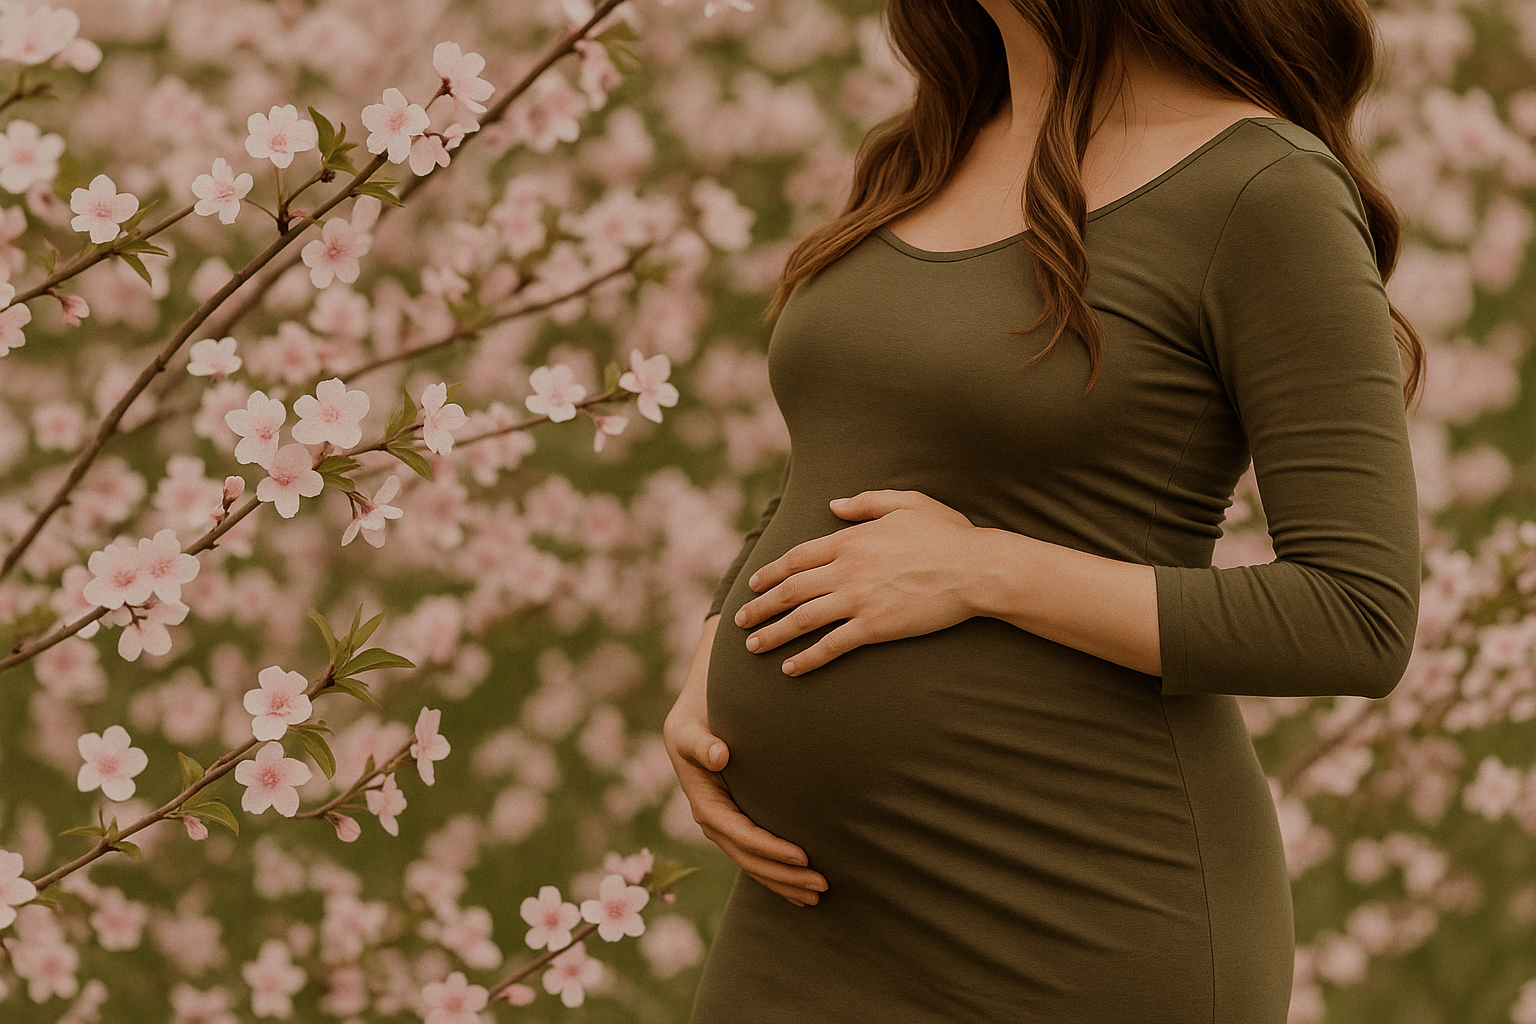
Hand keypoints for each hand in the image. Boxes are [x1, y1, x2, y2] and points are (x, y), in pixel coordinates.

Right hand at [663, 616, 829, 906]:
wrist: (696, 713)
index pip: (738, 834)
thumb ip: (701, 742)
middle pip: (749, 858)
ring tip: (819, 893)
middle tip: (822, 884)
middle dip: (783, 875)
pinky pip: (757, 854)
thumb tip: (719, 756)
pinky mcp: (737, 820)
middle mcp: (713, 819)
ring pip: (754, 863)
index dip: (769, 849)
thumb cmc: (696, 716)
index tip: (802, 855)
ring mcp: (725, 823)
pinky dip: (779, 872)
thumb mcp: (689, 727)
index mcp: (703, 801)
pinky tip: (802, 885)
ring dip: (784, 881)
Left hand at [735, 489, 983, 675]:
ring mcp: (859, 600)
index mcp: (851, 540)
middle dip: (760, 606)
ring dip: (773, 634)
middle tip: (740, 620)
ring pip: (802, 619)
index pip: (798, 557)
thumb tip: (833, 505)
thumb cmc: (947, 534)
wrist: (975, 569)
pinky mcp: (875, 628)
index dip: (771, 572)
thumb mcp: (906, 503)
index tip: (754, 584)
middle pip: (791, 590)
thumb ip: (866, 502)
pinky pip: (832, 646)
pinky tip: (790, 669)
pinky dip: (807, 658)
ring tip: (752, 647)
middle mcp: (847, 570)